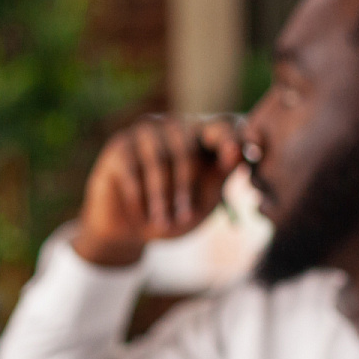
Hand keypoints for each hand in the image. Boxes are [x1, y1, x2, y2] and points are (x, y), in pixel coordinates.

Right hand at [71, 115, 243, 266]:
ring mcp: (144, 134)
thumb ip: (221, 175)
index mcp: (203, 139)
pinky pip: (132, 169)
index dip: (229, 136)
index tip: (234, 154)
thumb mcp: (205, 200)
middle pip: (187, 146)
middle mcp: (173, 128)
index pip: (221, 126)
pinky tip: (140, 213)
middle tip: (185, 217)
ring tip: (162, 223)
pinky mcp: (119, 147)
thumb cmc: (175, 214)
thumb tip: (239, 152)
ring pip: (158, 159)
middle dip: (187, 187)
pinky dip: (139, 196)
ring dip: (162, 196)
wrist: (132, 232)